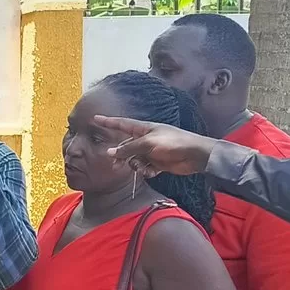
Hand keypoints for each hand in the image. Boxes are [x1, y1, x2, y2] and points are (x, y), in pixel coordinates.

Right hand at [93, 115, 220, 177]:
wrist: (195, 155)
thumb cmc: (173, 143)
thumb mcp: (148, 144)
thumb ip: (128, 149)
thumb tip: (110, 152)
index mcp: (144, 129)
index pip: (121, 124)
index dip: (108, 122)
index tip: (95, 118)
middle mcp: (146, 139)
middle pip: (126, 146)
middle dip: (121, 156)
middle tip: (115, 165)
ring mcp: (152, 151)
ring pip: (134, 159)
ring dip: (136, 166)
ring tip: (144, 168)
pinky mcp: (158, 162)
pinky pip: (145, 167)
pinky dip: (147, 171)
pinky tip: (154, 171)